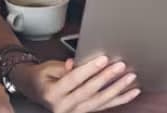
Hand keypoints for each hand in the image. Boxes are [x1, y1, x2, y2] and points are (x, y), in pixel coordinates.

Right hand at [11, 56, 140, 112]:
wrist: (34, 90)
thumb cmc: (42, 77)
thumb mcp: (49, 68)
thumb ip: (65, 67)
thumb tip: (76, 63)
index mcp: (52, 94)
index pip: (74, 80)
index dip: (89, 69)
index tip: (103, 59)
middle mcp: (63, 107)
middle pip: (89, 91)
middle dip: (106, 78)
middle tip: (120, 66)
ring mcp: (74, 112)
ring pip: (99, 102)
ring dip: (117, 89)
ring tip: (130, 78)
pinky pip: (104, 107)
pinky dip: (120, 99)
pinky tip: (132, 93)